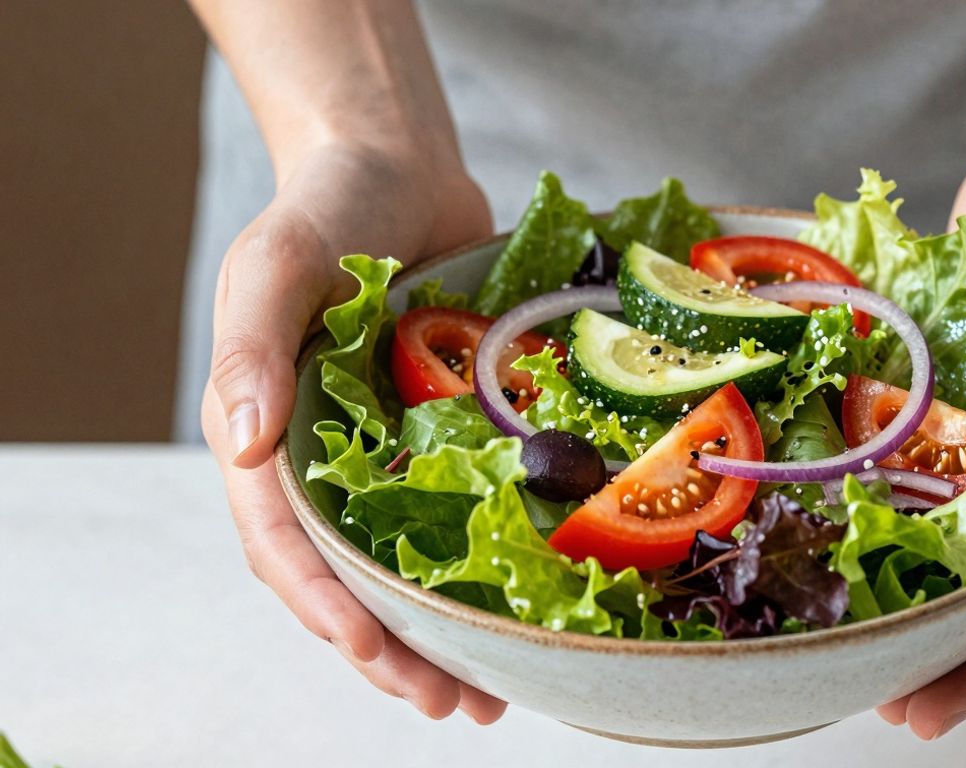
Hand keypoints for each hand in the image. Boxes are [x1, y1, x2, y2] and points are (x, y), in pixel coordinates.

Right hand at [199, 140, 506, 721]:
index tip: (381, 656)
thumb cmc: (326, 208)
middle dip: (397, 650)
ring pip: (412, 562)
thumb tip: (243, 449)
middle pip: (352, 579)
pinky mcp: (447, 434)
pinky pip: (467, 509)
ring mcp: (389, 452)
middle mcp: (326, 460)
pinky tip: (536, 602)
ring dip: (447, 630)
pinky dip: (492, 561)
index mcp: (267, 437)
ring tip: (496, 691)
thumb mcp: (278, 264)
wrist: (398, 167)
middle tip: (457, 705)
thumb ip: (251, 349)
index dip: (329, 609)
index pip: (287, 548)